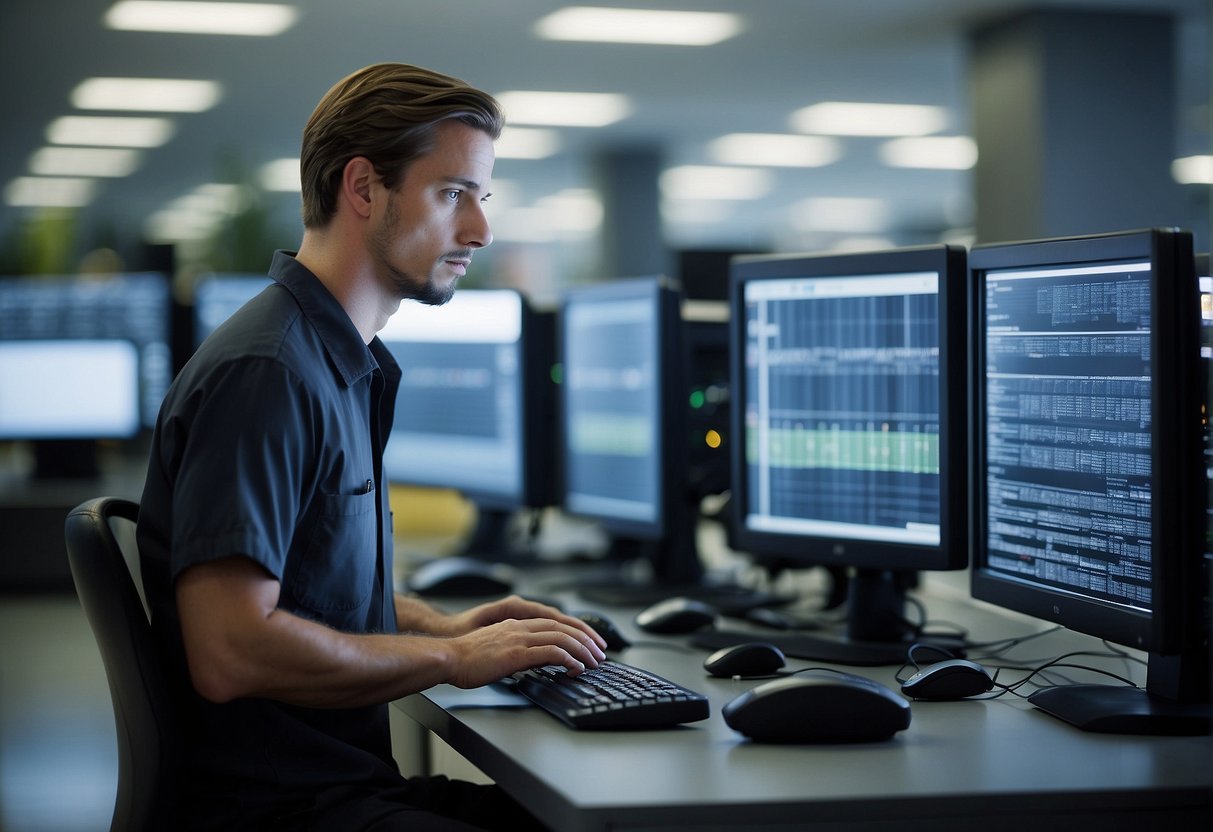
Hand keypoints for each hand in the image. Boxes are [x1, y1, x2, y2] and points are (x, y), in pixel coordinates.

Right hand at [444, 616, 606, 688]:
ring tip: (593, 662)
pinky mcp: (517, 653)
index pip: (555, 622)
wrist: (447, 658)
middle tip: (600, 653)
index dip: (576, 631)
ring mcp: (519, 639)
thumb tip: (535, 661)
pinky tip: (575, 668)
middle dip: (586, 640)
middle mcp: (520, 627)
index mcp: (516, 624)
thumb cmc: (465, 659)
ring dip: (583, 650)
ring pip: (562, 638)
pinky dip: (569, 659)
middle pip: (564, 627)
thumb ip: (517, 650)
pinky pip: (552, 652)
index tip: (589, 642)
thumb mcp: (496, 650)